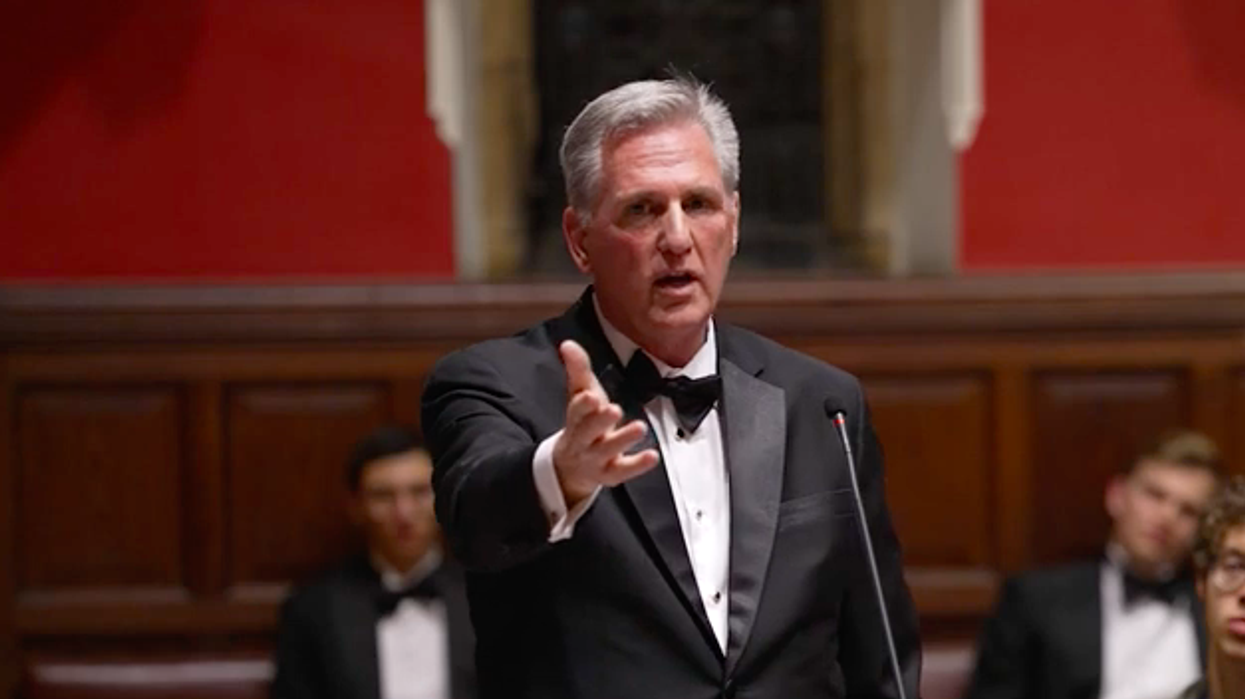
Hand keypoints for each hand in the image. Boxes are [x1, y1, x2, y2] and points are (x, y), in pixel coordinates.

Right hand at [552, 340, 658, 504]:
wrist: (571, 466)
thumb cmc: (582, 423)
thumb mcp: (580, 394)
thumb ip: (578, 369)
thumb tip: (567, 344)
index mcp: (576, 418)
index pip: (576, 410)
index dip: (583, 404)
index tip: (590, 395)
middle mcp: (583, 439)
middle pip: (588, 431)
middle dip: (600, 421)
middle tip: (614, 410)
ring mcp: (596, 458)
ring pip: (607, 450)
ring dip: (623, 439)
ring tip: (640, 428)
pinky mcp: (610, 473)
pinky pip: (623, 470)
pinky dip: (637, 464)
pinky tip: (652, 456)